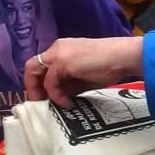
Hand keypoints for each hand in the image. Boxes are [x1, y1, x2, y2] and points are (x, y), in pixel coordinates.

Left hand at [24, 37, 144, 107]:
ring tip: (50, 105)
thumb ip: (68, 85)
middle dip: (32, 87)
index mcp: (62, 50)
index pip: (41, 66)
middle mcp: (57, 48)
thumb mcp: (83, 77)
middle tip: (40, 104)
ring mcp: (58, 53)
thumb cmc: (109, 66)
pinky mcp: (63, 61)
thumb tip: (57, 99)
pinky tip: (67, 103)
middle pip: (31, 67)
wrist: (123, 57)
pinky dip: (55, 95)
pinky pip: (50, 82)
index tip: (44, 99)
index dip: (38, 83)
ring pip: (34, 72)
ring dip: (39, 91)